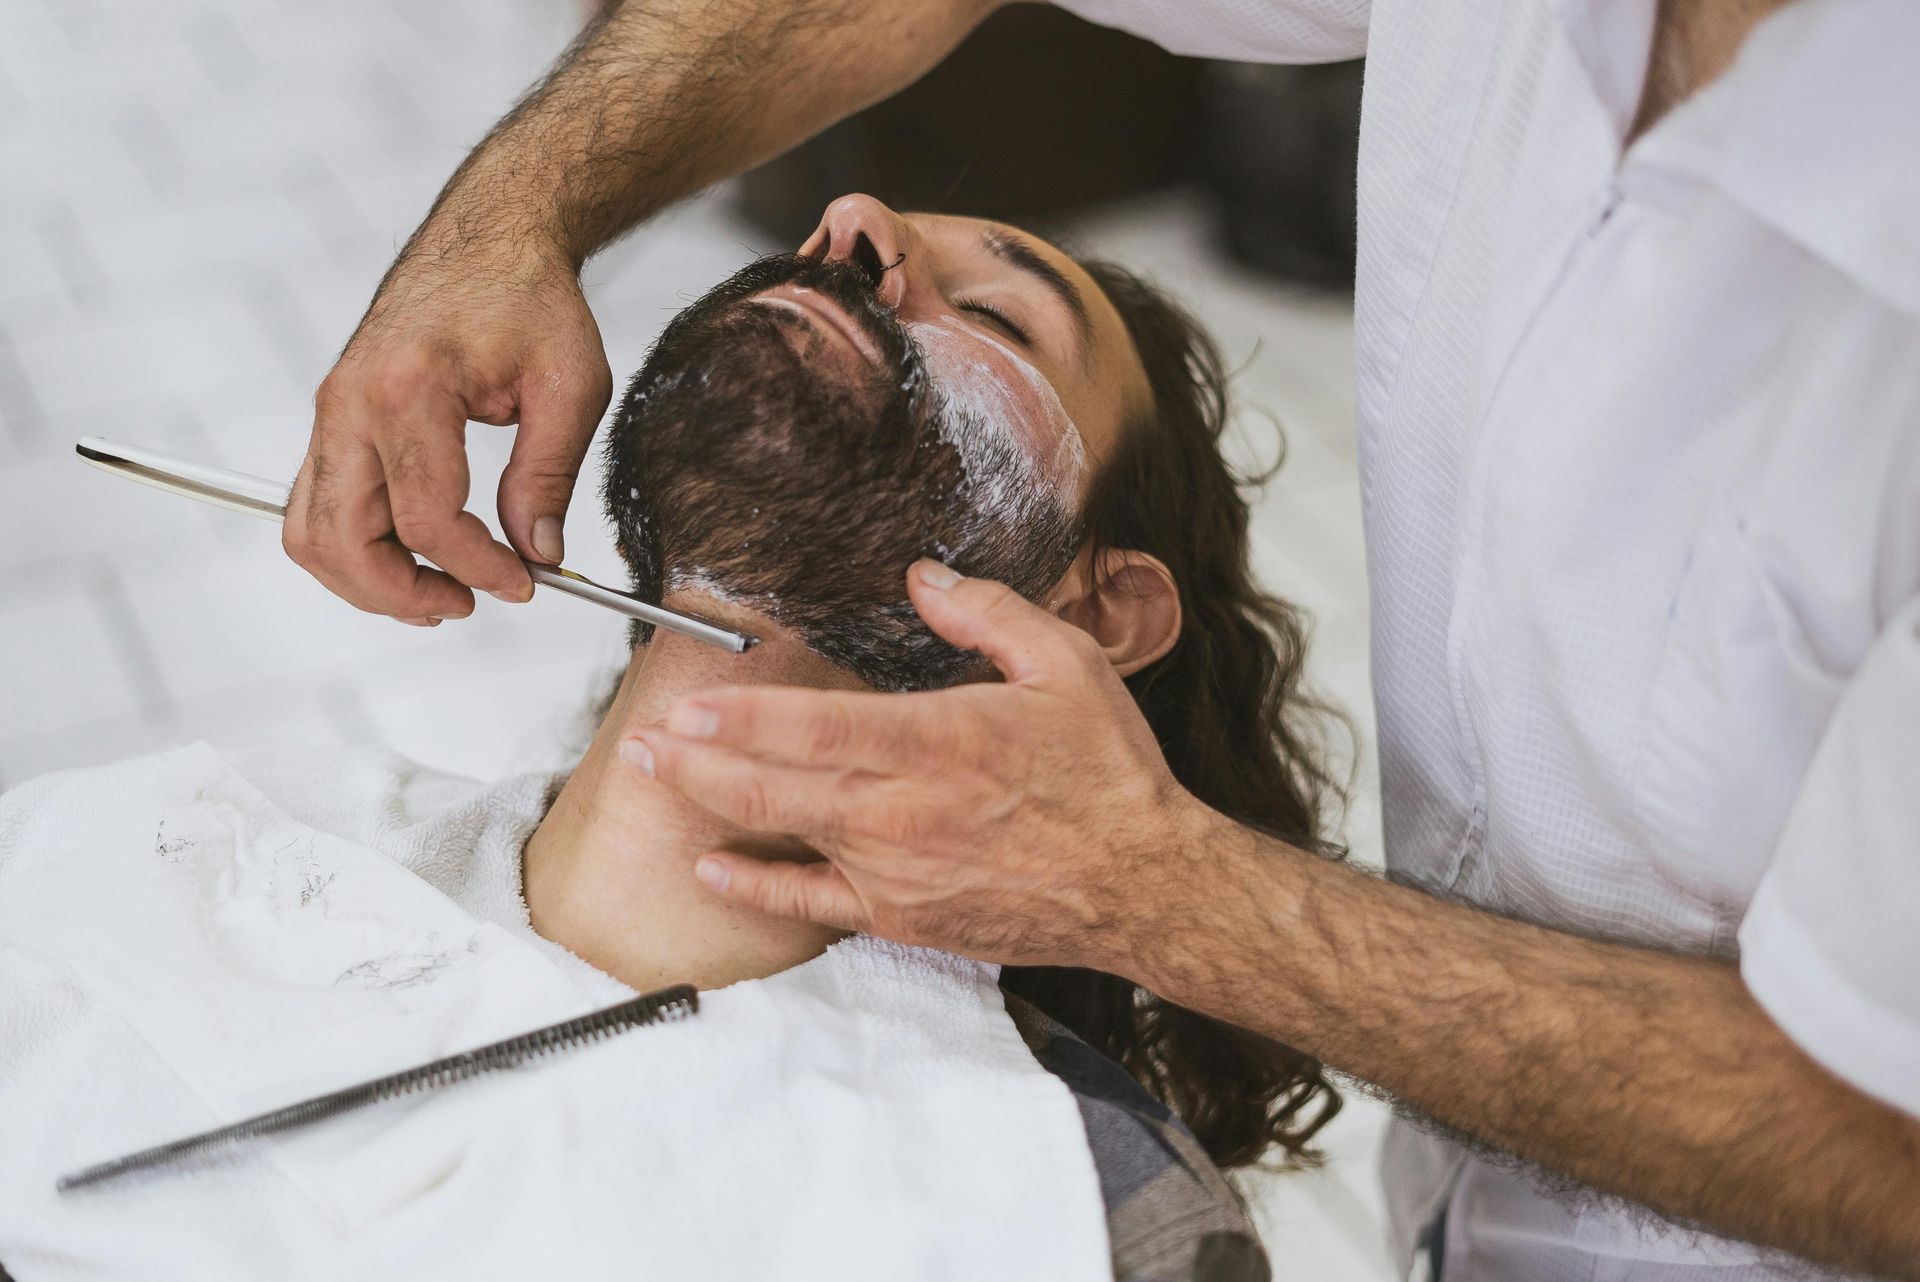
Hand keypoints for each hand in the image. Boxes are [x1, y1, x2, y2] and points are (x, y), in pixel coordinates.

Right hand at [284, 233, 612, 623]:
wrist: (490, 240)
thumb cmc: (531, 301)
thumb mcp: (571, 385)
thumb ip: (549, 475)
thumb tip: (538, 554)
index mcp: (410, 389)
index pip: (425, 519)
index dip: (478, 569)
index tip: (526, 584)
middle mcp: (351, 402)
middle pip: (342, 539)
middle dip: (402, 593)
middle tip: (469, 603)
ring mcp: (331, 411)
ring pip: (311, 533)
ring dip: (367, 582)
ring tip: (440, 593)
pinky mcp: (332, 419)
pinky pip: (317, 506)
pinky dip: (354, 549)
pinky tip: (413, 559)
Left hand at [628, 560, 1220, 971]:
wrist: (1146, 886)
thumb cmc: (1109, 775)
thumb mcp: (1068, 664)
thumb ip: (988, 614)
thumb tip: (924, 577)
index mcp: (941, 742)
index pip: (817, 726)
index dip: (741, 716)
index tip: (685, 701)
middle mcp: (905, 812)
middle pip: (775, 785)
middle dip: (696, 758)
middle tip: (641, 738)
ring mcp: (896, 872)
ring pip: (782, 836)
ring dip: (711, 805)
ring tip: (657, 775)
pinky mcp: (903, 918)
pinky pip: (811, 905)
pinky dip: (755, 886)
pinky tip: (713, 865)